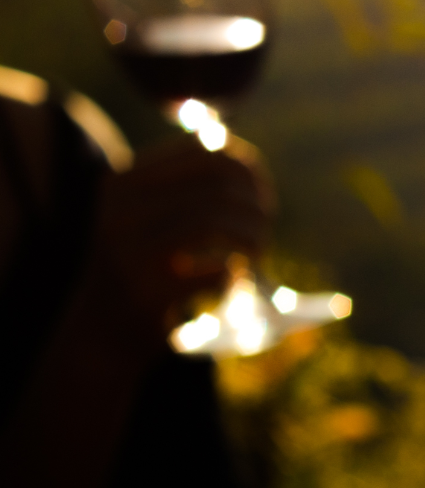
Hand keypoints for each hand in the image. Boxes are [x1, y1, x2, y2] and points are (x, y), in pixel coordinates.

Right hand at [79, 133, 274, 344]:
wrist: (95, 338)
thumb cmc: (134, 272)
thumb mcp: (144, 220)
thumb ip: (183, 187)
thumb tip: (235, 149)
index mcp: (120, 185)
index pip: (200, 150)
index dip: (245, 168)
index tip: (262, 194)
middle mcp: (117, 211)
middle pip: (215, 186)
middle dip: (255, 208)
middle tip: (265, 230)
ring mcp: (127, 253)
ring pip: (213, 222)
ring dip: (251, 237)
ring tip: (258, 253)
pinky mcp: (145, 294)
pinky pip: (215, 272)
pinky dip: (233, 276)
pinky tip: (228, 284)